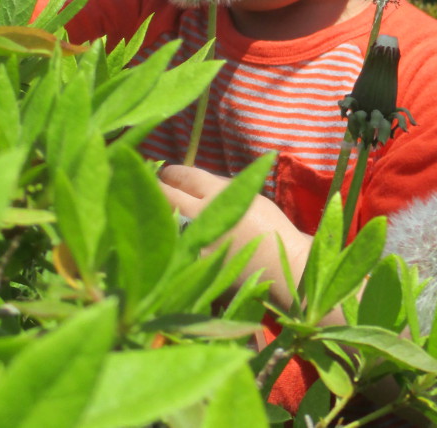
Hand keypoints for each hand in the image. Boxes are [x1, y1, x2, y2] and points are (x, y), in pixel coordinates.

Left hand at [159, 164, 310, 306]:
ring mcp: (193, 241)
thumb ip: (219, 186)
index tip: (166, 172)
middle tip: (157, 187)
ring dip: (162, 211)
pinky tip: (171, 235)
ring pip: (166, 220)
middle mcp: (202, 216)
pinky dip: (172, 236)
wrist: (279, 265)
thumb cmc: (269, 226)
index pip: (185, 176)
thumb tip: (191, 182)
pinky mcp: (192, 263)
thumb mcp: (248, 195)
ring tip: (161, 208)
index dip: (172, 173)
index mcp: (219, 195)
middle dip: (160, 188)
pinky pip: (175, 243)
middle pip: (168, 195)